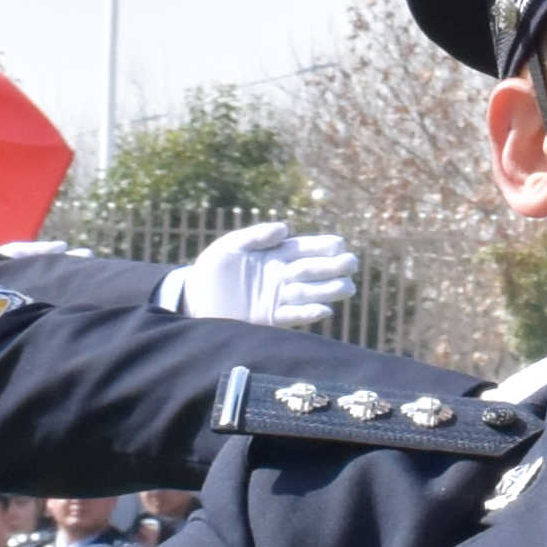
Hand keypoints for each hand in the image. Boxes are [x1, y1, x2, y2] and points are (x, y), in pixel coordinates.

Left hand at [166, 223, 362, 329]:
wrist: (195, 299)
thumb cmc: (212, 268)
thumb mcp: (231, 245)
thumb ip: (256, 236)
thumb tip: (285, 229)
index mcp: (276, 255)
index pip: (306, 248)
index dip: (324, 246)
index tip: (339, 244)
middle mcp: (282, 276)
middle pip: (313, 270)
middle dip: (334, 267)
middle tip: (351, 264)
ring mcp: (277, 297)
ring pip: (309, 293)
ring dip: (329, 290)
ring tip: (348, 288)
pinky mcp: (270, 318)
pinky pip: (293, 315)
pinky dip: (309, 313)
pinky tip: (325, 310)